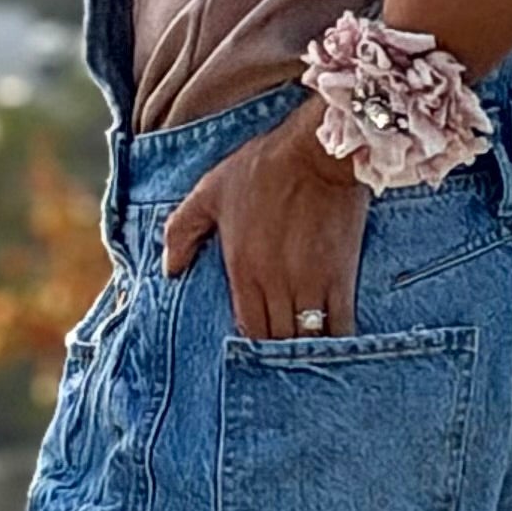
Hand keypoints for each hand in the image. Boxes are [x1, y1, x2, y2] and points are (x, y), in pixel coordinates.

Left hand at [163, 102, 369, 337]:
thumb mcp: (210, 192)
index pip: (246, 329)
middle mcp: (276, 285)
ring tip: (303, 355)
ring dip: (303, 350)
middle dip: (276, 352)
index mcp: (244, 271)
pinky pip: (341, 325)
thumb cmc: (263, 168)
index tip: (252, 344)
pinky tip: (333, 345)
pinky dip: (336, 340)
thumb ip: (182, 231)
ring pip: (306, 339)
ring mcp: (311, 284)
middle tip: (277, 358)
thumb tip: (169, 268)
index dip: (249, 345)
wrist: (318, 151)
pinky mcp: (342, 277)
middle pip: (276, 341)